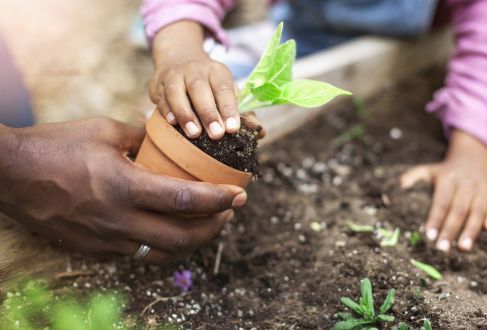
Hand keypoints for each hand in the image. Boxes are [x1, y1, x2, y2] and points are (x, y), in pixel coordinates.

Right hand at [0, 118, 247, 262]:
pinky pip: (141, 254)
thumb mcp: (104, 130)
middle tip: (231, 210)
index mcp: (123, 187)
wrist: (8, 175)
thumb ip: (143, 137)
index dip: (219, 200)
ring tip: (209, 221)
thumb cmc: (55, 146)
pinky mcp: (96, 250)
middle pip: (183, 237)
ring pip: (164, 252)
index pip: (186, 201)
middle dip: (215, 226)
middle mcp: (118, 221)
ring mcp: (107, 240)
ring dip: (194, 240)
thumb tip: (172, 138)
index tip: (240, 193)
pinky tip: (173, 229)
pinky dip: (165, 244)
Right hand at [150, 21, 239, 139]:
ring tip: (194, 133)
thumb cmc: (209, 83)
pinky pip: (160, 97)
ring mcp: (173, 75)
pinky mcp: (157, 84)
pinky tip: (173, 123)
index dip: (229, 108)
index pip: (224, 88)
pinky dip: (166, 110)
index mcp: (216, 71)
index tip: (234, 128)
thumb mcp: (226, 89)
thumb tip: (260, 132)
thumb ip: (241, 110)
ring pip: (177, 92)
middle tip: (217, 134)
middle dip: (208, 113)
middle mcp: (194, 69)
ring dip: (185, 113)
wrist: (178, 57)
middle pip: (200, 89)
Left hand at [400, 130, 486, 251]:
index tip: (429, 236)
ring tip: (464, 248)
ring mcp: (482, 187)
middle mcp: (466, 182)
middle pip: (458, 209)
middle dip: (450, 230)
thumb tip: (400, 186)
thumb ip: (412, 177)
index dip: (435, 219)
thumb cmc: (444, 173)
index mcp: (448, 179)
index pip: (441, 202)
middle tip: (443, 248)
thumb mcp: (427, 170)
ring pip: (477, 210)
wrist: (471, 159)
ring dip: (471, 230)